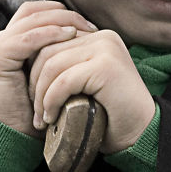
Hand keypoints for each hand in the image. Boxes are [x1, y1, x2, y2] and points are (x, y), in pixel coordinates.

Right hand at [0, 1, 97, 135]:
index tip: (87, 25)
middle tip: (89, 25)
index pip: (35, 13)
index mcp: (7, 43)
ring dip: (60, 22)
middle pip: (34, 11)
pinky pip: (26, 38)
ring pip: (31, 20)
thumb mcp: (46, 77)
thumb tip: (82, 36)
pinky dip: (49, 34)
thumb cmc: (33, 114)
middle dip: (64, 14)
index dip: (61, 14)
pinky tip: (69, 37)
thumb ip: (53, 55)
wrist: (11, 139)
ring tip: (83, 30)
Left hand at [29, 28, 155, 153]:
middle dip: (35, 82)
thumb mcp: (85, 84)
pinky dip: (51, 100)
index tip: (31, 95)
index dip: (35, 67)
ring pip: (52, 64)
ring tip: (42, 117)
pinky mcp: (105, 66)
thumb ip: (68, 67)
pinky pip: (64, 80)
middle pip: (48, 50)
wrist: (142, 134)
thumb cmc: (111, 114)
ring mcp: (106, 49)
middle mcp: (103, 37)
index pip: (52, 40)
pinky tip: (52, 117)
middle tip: (34, 110)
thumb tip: (29, 63)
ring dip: (40, 95)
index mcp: (98, 37)